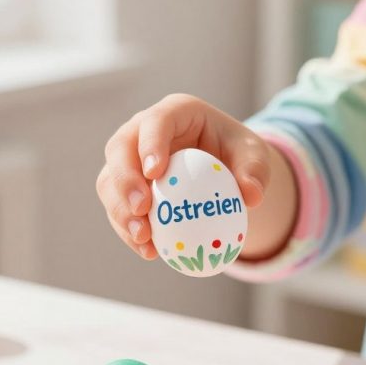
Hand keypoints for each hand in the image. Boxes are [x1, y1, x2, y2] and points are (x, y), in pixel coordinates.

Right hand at [96, 93, 296, 261]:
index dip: (149, 144)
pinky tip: (149, 251)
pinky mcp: (125, 188)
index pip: (155, 121)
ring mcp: (129, 160)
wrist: (221, 173)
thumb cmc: (237, 154)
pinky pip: (118, 209)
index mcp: (175, 113)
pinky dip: (129, 232)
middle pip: (119, 149)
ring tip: (143, 238)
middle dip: (125, 180)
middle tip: (142, 209)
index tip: (155, 174)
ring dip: (120, 211)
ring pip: (110, 182)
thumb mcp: (255, 157)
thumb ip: (255, 171)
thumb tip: (251, 196)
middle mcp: (142, 132)